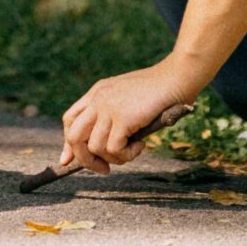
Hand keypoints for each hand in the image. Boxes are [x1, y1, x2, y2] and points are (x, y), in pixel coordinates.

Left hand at [57, 59, 200, 175]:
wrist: (176, 77)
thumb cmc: (158, 92)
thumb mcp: (127, 100)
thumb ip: (112, 117)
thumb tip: (101, 148)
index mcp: (97, 93)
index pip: (70, 120)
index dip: (69, 143)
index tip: (73, 160)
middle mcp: (98, 99)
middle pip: (74, 136)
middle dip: (85, 159)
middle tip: (105, 168)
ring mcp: (108, 107)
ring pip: (94, 147)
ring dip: (115, 158)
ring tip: (133, 149)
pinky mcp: (122, 117)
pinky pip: (114, 149)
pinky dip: (128, 155)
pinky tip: (141, 145)